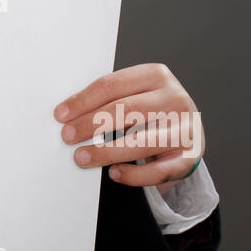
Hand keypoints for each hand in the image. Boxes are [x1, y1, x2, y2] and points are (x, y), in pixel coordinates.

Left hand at [53, 63, 204, 195]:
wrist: (188, 131)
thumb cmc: (151, 112)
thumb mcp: (135, 94)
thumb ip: (109, 100)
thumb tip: (68, 115)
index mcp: (156, 75)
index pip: (111, 85)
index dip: (83, 100)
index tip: (61, 115)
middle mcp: (175, 98)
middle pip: (125, 110)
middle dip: (90, 124)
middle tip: (67, 136)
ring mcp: (186, 128)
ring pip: (141, 141)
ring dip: (106, 151)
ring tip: (82, 157)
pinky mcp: (190, 157)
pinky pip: (158, 170)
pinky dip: (133, 174)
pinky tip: (113, 173)